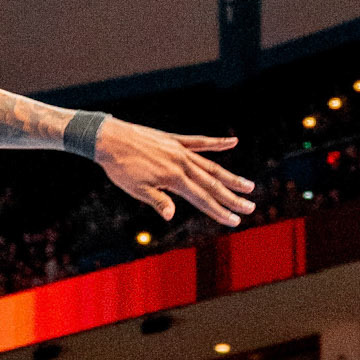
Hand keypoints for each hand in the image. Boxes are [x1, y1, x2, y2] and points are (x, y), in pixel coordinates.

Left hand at [94, 117, 251, 225]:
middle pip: (212, 184)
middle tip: (250, 208)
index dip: (219, 211)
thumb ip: (158, 201)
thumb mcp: (136, 189)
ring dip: (230, 177)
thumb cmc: (120, 168)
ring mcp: (180, 150)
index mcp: (173, 179)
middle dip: (232, 198)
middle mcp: (182, 164)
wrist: (108, 139)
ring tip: (248, 185)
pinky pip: (199, 142)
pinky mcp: (174, 140)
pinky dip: (216, 143)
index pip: (202, 199)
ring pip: (211, 165)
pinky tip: (233, 142)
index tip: (235, 221)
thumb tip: (171, 217)